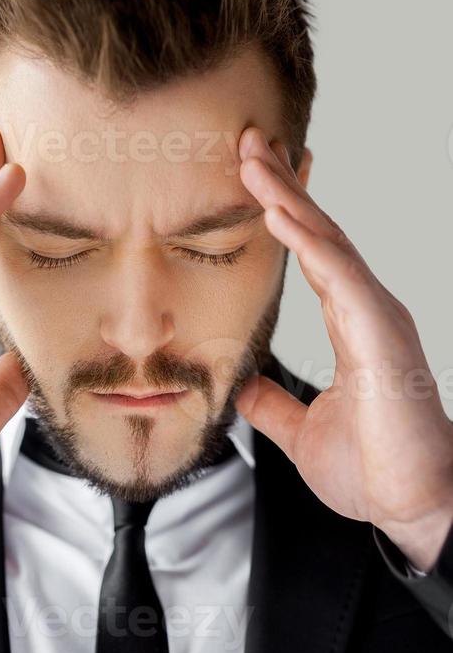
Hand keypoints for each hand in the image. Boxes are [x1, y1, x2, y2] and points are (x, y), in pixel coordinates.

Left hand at [235, 127, 452, 572]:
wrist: (411, 509)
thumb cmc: (371, 469)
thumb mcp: (300, 430)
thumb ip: (271, 403)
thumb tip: (242, 384)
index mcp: (349, 324)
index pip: (311, 254)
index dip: (281, 212)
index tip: (248, 177)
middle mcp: (365, 311)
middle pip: (319, 234)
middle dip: (282, 186)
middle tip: (246, 143)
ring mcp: (377, 320)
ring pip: (330, 244)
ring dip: (289, 199)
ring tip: (254, 162)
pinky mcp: (384, 337)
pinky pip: (342, 278)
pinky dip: (310, 243)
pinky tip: (278, 215)